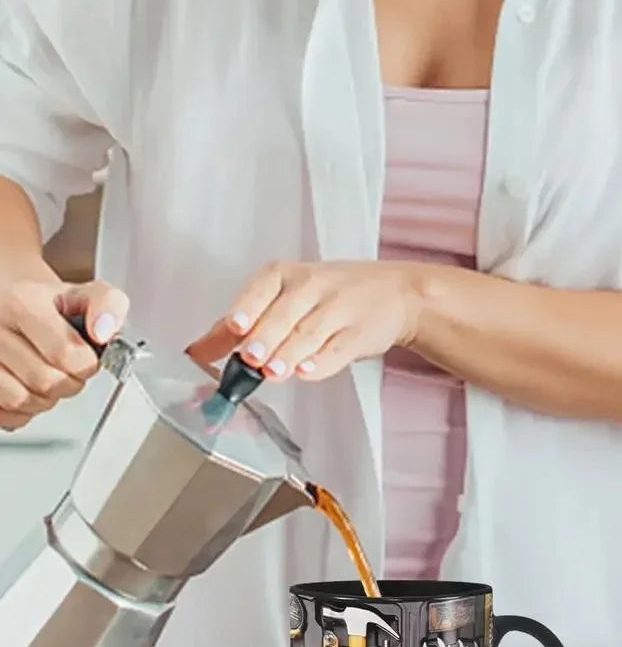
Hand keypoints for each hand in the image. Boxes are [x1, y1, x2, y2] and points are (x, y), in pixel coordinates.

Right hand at [0, 276, 128, 430]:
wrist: (8, 303)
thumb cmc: (46, 305)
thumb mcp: (83, 293)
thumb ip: (108, 305)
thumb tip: (104, 331)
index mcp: (21, 302)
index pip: (66, 354)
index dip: (86, 363)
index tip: (85, 356)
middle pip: (45, 382)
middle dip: (68, 382)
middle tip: (67, 367)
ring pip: (21, 401)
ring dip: (45, 398)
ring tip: (46, 376)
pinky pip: (4, 413)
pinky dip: (22, 410)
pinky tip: (25, 386)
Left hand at [187, 260, 422, 381]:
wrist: (396, 293)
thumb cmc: (333, 295)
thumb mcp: (289, 296)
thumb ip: (247, 321)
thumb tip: (201, 350)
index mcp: (287, 275)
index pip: (262, 287)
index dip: (247, 308)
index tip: (233, 327)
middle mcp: (313, 286)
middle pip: (284, 314)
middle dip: (265, 337)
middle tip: (250, 357)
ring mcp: (339, 308)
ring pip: (309, 333)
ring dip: (288, 355)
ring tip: (273, 372)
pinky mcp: (360, 333)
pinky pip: (337, 350)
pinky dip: (321, 363)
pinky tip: (307, 371)